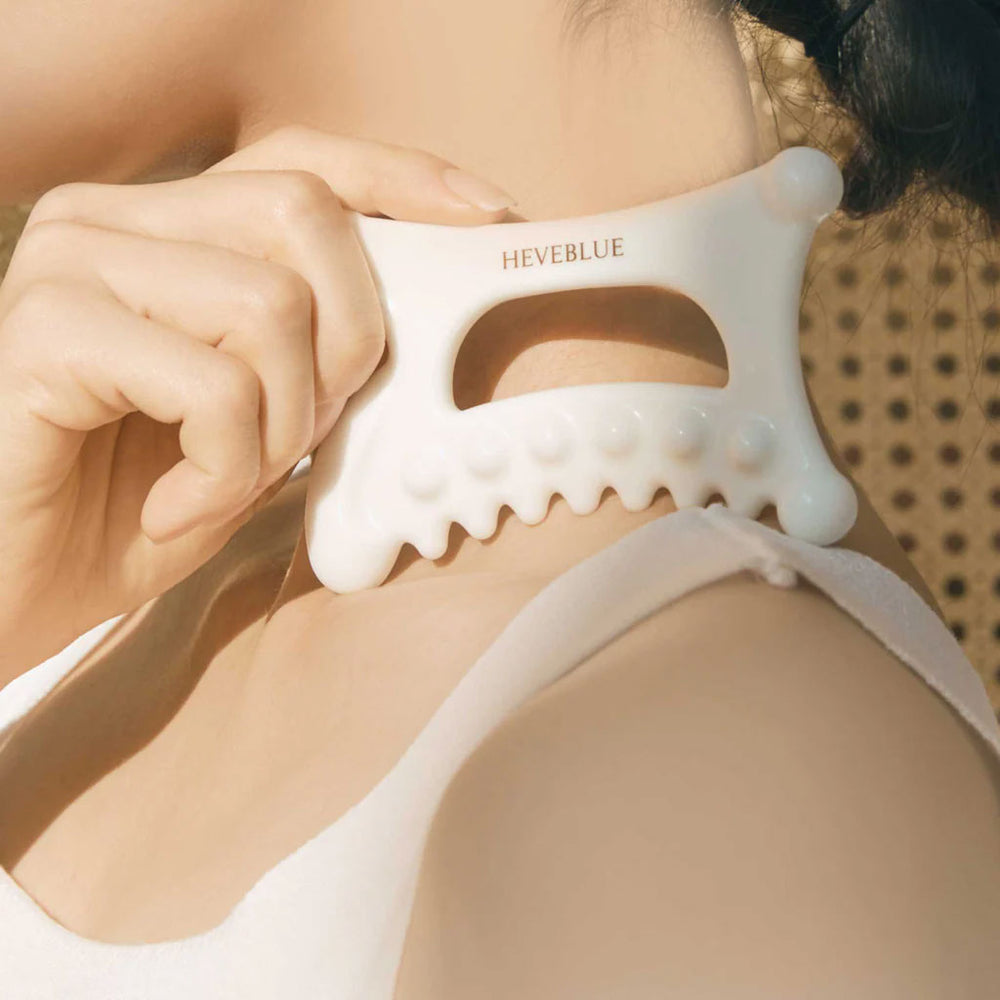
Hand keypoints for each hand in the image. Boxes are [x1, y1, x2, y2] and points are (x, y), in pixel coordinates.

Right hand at [0, 124, 515, 682]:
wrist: (12, 589)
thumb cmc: (129, 506)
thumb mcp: (251, 423)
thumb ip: (313, 358)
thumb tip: (421, 317)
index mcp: (164, 228)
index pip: (301, 162)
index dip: (400, 180)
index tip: (484, 215)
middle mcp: (111, 220)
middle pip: (305, 217)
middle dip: (351, 342)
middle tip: (308, 435)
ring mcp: (70, 264)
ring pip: (270, 305)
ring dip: (284, 425)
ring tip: (229, 480)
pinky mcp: (44, 331)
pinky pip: (214, 385)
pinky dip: (225, 470)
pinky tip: (176, 508)